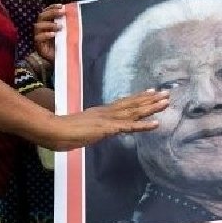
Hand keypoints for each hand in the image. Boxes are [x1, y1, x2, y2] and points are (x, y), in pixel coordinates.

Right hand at [34, 4, 64, 62]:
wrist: (58, 60)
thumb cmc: (63, 45)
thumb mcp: (66, 33)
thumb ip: (68, 25)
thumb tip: (76, 15)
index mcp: (47, 22)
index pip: (47, 11)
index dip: (53, 7)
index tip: (62, 6)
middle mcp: (41, 28)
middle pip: (42, 16)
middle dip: (52, 13)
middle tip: (62, 13)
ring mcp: (38, 36)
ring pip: (38, 26)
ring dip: (49, 24)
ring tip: (59, 26)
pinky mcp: (38, 45)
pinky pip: (38, 38)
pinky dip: (46, 35)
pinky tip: (53, 34)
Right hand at [44, 89, 169, 150]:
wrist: (54, 130)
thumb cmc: (63, 131)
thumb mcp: (82, 128)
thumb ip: (91, 128)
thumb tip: (97, 130)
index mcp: (102, 112)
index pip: (124, 103)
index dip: (139, 97)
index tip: (152, 91)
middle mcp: (107, 112)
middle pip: (133, 104)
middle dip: (150, 99)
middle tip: (167, 93)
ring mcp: (108, 119)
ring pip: (134, 112)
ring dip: (151, 107)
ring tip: (166, 102)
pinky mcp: (108, 128)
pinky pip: (129, 127)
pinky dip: (144, 125)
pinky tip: (157, 123)